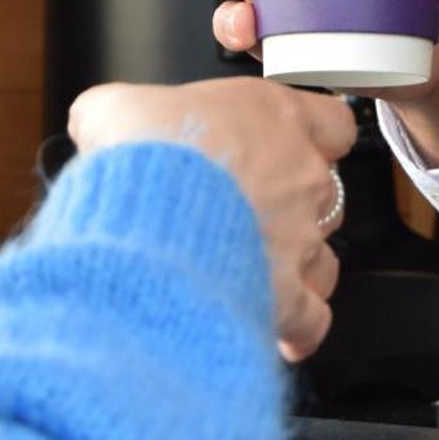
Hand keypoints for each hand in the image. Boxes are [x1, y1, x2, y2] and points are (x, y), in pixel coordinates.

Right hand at [67, 78, 357, 361]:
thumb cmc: (143, 158)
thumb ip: (126, 110)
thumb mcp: (118, 109)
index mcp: (276, 118)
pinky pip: (311, 319)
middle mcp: (301, 176)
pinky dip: (297, 328)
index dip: (313, 137)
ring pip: (324, 256)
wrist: (144, 218)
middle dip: (293, 206)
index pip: (332, 123)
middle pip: (325, 192)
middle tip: (247, 215)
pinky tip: (275, 330)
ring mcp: (301, 237)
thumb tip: (106, 119)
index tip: (291, 147)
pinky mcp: (287, 294)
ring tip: (257, 275)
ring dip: (297, 266)